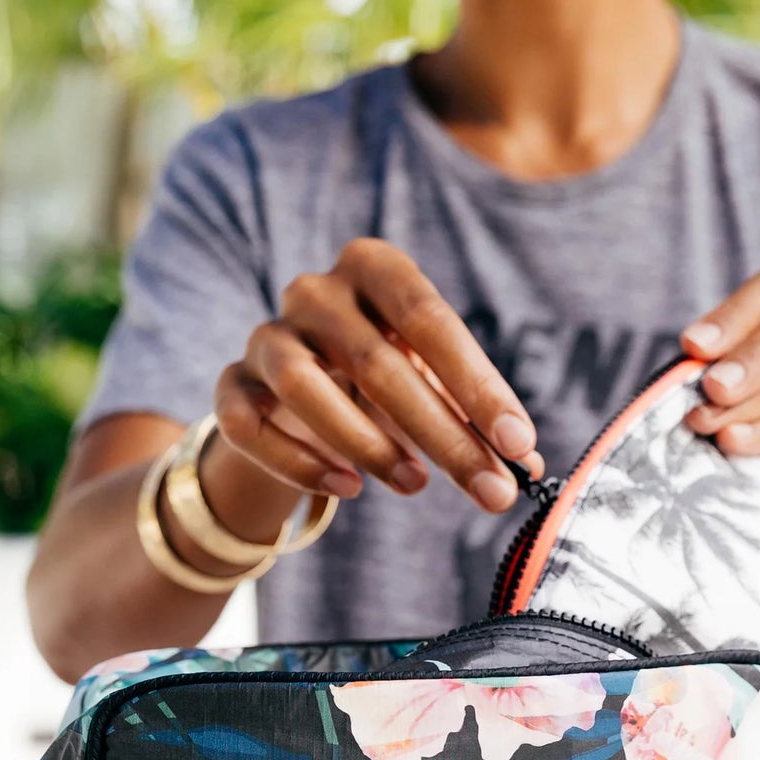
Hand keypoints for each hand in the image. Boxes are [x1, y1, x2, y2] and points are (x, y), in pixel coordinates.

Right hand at [214, 237, 542, 513]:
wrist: (296, 399)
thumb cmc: (383, 379)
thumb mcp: (434, 384)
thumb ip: (476, 416)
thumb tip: (528, 462)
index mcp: (375, 269)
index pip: (429, 318)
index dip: (477, 384)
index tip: (518, 444)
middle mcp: (314, 292)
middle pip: (376, 360)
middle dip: (442, 434)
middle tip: (490, 491)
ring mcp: (265, 337)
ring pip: (302, 385)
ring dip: (367, 443)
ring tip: (415, 484)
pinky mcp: (232, 387)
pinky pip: (249, 424)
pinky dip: (298, 462)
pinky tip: (349, 488)